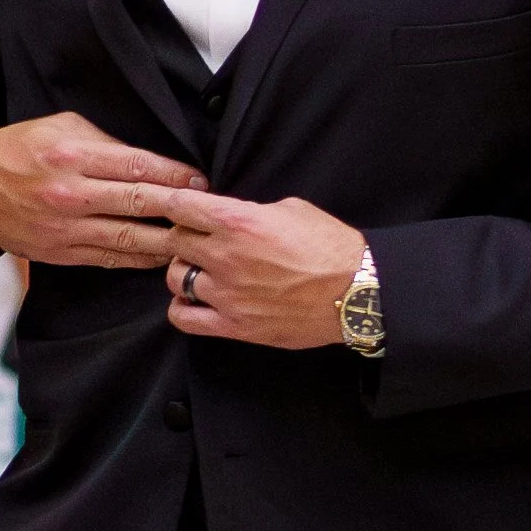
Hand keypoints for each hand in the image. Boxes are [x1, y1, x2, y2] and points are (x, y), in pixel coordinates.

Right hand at [0, 113, 208, 264]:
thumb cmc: (19, 151)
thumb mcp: (59, 127)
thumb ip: (104, 142)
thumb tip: (150, 159)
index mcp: (70, 155)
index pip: (135, 166)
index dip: (174, 174)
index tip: (200, 179)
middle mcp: (69, 194)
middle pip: (138, 203)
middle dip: (180, 207)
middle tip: (209, 209)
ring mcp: (65, 228)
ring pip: (128, 237)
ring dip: (167, 240)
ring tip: (197, 239)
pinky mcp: (61, 253)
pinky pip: (110, 258)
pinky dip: (140, 258)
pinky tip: (163, 256)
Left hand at [166, 193, 366, 346]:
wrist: (356, 293)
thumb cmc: (330, 248)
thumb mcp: (290, 209)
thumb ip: (250, 211)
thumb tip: (229, 215)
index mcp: (239, 221)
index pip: (180, 206)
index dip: (176, 204)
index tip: (180, 207)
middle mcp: (226, 257)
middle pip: (174, 240)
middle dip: (184, 236)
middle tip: (199, 239)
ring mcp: (227, 295)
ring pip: (174, 278)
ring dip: (184, 271)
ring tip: (201, 271)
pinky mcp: (234, 326)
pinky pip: (184, 318)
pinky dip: (182, 308)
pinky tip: (194, 301)